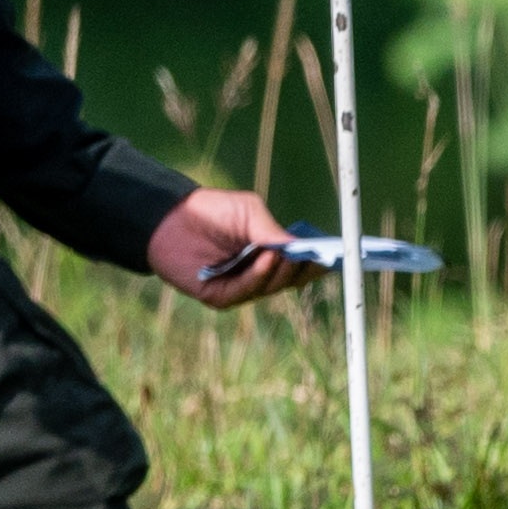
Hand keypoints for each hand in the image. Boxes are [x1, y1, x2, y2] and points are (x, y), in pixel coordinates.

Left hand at [150, 186, 311, 305]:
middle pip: (291, 279)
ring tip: (288, 254)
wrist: (168, 218)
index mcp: (271, 254)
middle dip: (305, 268)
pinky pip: (246, 290)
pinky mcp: (221, 296)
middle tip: (316, 255)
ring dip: (282, 271)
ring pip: (272, 286)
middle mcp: (259, 274)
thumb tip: (299, 247)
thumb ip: (273, 231)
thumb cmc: (211, 212)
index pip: (301, 264)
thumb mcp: (250, 213)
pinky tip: (267, 258)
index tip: (339, 256)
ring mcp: (241, 287)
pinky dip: (259, 276)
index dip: (319, 262)